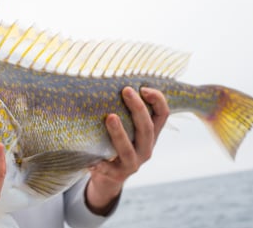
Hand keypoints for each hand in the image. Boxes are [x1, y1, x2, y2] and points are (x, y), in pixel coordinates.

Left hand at [85, 87, 169, 214]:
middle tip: (126, 91)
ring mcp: (132, 164)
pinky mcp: (116, 175)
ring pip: (128, 149)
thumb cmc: (115, 141)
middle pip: (147, 129)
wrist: (108, 176)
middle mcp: (146, 148)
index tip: (143, 87)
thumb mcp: (126, 126)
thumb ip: (123, 109)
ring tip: (110, 117)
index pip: (162, 114)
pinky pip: (108, 169)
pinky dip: (99, 164)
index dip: (157, 99)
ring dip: (119, 133)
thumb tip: (107, 76)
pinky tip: (90, 161)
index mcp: (150, 134)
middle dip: (138, 109)